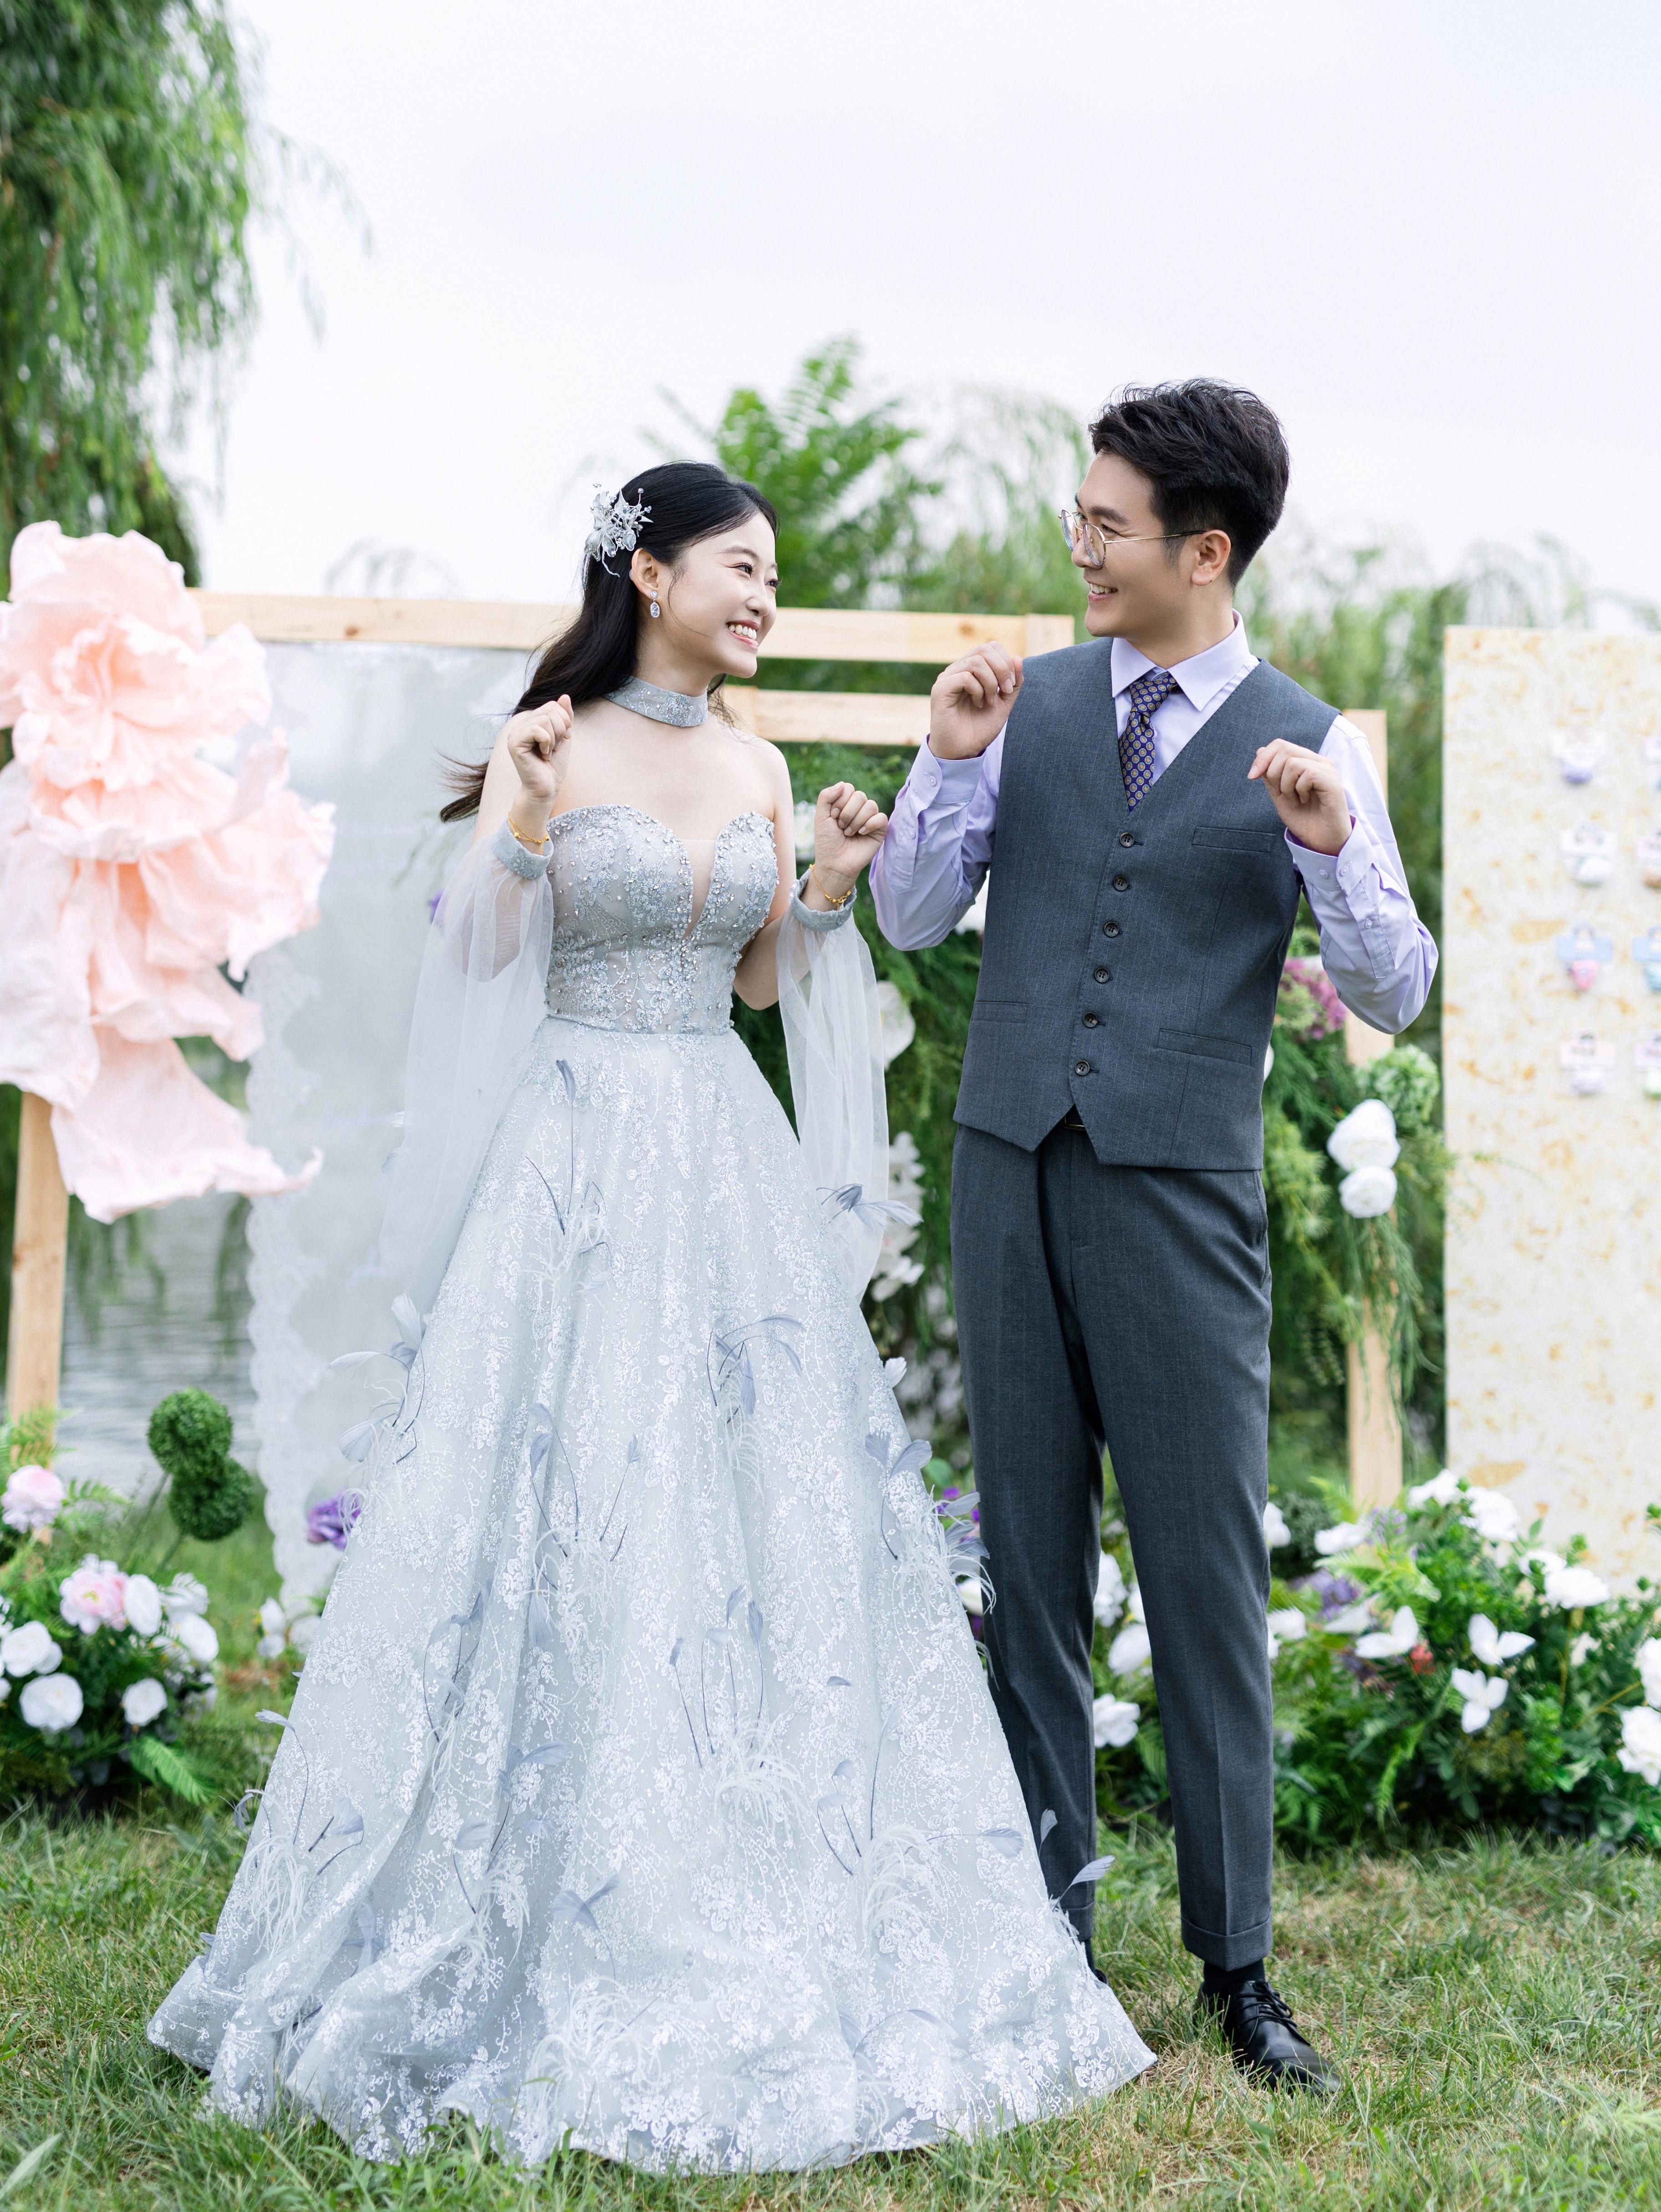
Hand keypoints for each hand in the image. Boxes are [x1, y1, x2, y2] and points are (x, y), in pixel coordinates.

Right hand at [503, 695, 573, 835]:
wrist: (547, 788)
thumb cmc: (554, 766)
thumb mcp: (564, 737)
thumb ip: (564, 717)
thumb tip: (564, 696)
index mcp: (531, 722)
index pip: (554, 705)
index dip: (564, 722)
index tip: (559, 740)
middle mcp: (521, 724)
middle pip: (551, 710)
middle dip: (560, 731)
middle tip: (552, 748)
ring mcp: (515, 733)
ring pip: (545, 720)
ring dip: (553, 739)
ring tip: (546, 753)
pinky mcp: (514, 743)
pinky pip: (538, 731)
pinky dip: (547, 743)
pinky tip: (542, 755)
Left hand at [810, 782, 887, 903]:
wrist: (834, 863)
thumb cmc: (827, 841)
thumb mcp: (820, 816)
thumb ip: (826, 796)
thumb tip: (843, 784)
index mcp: (845, 802)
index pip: (848, 788)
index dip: (839, 802)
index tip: (833, 817)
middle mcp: (859, 808)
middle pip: (860, 795)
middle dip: (847, 813)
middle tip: (841, 827)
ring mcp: (870, 818)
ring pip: (870, 805)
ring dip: (856, 821)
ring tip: (849, 833)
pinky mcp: (880, 829)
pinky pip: (881, 817)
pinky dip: (869, 825)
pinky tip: (861, 834)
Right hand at [929, 644, 1022, 759]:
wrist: (963, 750)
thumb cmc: (980, 727)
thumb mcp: (1004, 703)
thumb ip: (1013, 682)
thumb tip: (1018, 657)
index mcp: (971, 669)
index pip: (990, 646)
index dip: (1006, 661)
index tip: (1010, 686)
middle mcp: (958, 669)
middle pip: (984, 648)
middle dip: (1002, 669)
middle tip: (1005, 691)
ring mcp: (947, 677)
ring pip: (976, 662)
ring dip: (990, 682)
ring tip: (990, 701)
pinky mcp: (940, 689)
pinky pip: (965, 677)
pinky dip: (978, 691)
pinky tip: (978, 704)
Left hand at [1247, 740, 1351, 856]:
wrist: (1320, 840)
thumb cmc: (1302, 818)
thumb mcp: (1279, 794)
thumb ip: (1270, 774)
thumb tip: (1260, 751)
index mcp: (1305, 761)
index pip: (1280, 745)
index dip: (1262, 758)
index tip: (1252, 776)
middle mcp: (1317, 761)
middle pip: (1284, 749)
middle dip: (1272, 773)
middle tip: (1280, 793)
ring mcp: (1326, 769)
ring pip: (1292, 763)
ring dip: (1286, 786)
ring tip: (1295, 800)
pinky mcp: (1332, 780)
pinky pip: (1306, 774)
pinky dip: (1298, 791)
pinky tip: (1304, 801)